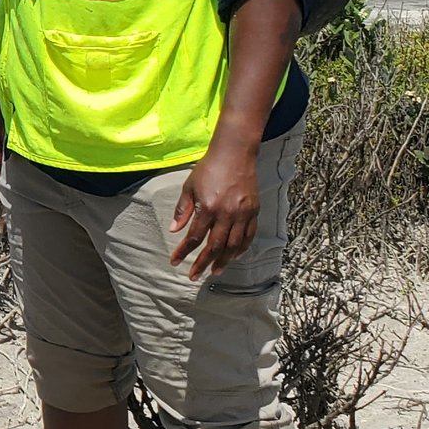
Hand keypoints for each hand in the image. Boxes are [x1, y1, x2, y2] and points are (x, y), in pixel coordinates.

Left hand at [170, 138, 260, 277]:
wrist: (235, 153)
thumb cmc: (209, 168)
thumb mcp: (189, 187)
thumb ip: (182, 210)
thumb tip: (174, 230)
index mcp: (208, 207)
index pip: (194, 237)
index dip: (184, 252)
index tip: (175, 262)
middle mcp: (227, 213)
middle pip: (214, 246)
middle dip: (203, 263)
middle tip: (194, 275)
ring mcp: (243, 213)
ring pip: (234, 245)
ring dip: (224, 260)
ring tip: (215, 271)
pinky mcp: (254, 211)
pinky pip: (249, 235)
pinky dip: (242, 248)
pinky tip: (234, 256)